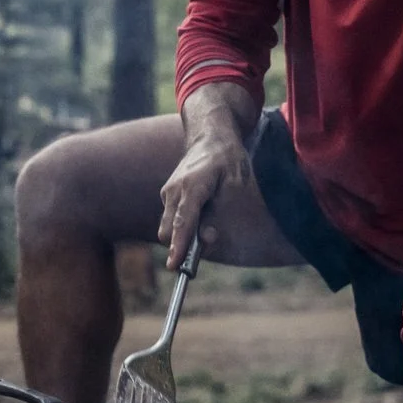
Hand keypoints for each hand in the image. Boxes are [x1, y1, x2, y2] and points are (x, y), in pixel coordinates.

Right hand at [158, 132, 248, 269]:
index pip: (184, 222)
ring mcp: (168, 192)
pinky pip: (172, 220)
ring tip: (210, 222)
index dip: (180, 246)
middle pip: (169, 231)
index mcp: (193, 185)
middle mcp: (174, 190)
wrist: (210, 136)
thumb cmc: (227, 160)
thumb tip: (206, 236)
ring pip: (169, 228)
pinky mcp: (167, 195)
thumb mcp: (235, 184)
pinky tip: (202, 211)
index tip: (175, 266)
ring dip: (185, 235)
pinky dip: (183, 226)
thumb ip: (220, 213)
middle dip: (184, 245)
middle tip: (212, 236)